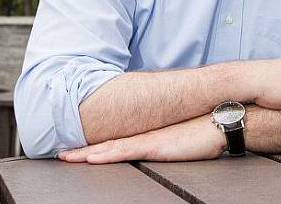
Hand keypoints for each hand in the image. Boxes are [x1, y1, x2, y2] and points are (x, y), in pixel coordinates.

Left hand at [57, 115, 225, 163]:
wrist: (219, 122)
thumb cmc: (205, 131)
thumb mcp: (180, 140)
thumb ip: (167, 143)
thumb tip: (162, 146)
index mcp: (148, 135)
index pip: (115, 140)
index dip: (94, 145)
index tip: (77, 149)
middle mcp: (143, 135)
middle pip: (106, 143)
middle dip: (82, 149)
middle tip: (61, 153)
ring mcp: (147, 140)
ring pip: (109, 148)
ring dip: (86, 153)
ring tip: (66, 157)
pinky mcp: (154, 146)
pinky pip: (124, 152)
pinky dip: (105, 155)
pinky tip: (91, 159)